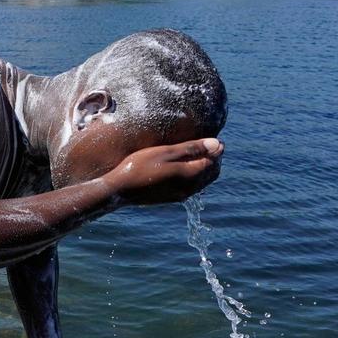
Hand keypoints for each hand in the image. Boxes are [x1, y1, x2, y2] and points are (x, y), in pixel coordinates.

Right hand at [106, 137, 222, 205]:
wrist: (120, 189)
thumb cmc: (140, 166)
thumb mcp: (166, 152)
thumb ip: (192, 148)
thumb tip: (217, 144)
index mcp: (189, 175)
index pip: (213, 162)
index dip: (217, 150)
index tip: (216, 139)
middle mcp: (189, 188)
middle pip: (211, 174)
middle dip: (214, 160)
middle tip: (210, 146)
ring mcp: (180, 195)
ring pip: (202, 182)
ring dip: (205, 169)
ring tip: (199, 155)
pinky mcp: (172, 198)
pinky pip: (192, 187)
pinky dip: (196, 176)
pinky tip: (186, 168)